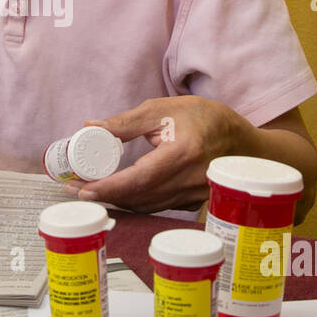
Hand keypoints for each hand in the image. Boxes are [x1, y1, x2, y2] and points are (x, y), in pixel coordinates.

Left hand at [66, 96, 246, 212]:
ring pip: (146, 206)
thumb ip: (125, 122)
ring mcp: (192, 197)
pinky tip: (118, 194)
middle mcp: (189, 181)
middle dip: (104, 195)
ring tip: (90, 190)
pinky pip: (157, 207)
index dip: (108, 187)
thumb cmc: (204, 119)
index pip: (138, 179)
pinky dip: (134, 202)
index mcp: (183, 154)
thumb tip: (90, 128)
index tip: (81, 188)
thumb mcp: (163, 110)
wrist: (242, 142)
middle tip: (75, 189)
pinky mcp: (191, 203)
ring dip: (117, 201)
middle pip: (138, 198)